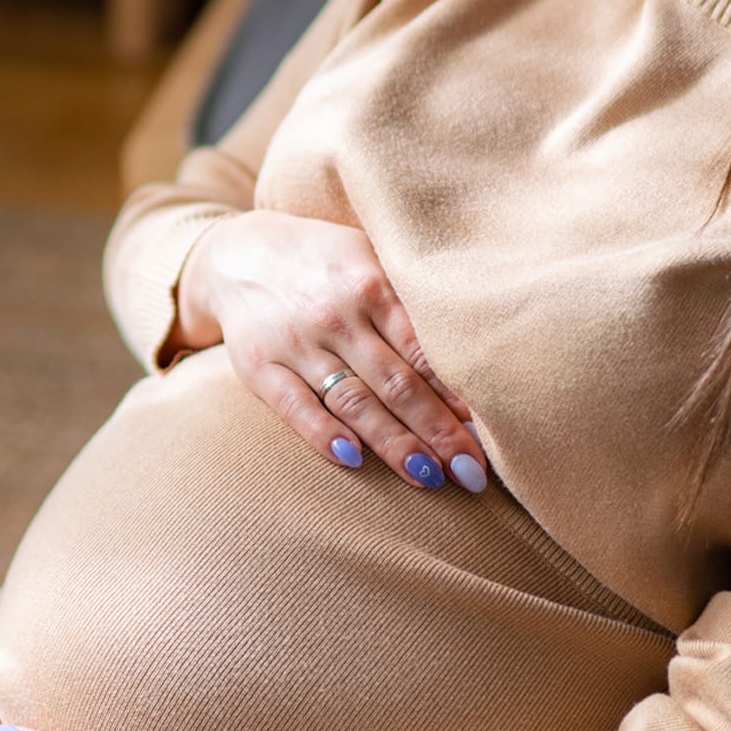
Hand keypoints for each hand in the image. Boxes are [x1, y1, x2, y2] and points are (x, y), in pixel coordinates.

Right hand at [180, 210, 489, 492]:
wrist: (239, 253)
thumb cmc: (326, 262)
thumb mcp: (371, 260)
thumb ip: (412, 303)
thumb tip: (473, 354)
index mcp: (370, 285)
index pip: (424, 350)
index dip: (458, 393)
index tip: (490, 430)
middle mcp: (336, 315)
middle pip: (397, 383)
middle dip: (439, 432)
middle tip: (473, 473)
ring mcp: (296, 343)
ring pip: (354, 402)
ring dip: (394, 444)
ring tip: (430, 478)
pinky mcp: (260, 367)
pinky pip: (295, 407)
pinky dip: (323, 434)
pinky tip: (353, 460)